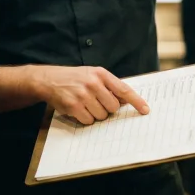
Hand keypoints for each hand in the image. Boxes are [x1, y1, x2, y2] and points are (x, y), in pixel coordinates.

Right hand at [33, 65, 149, 124]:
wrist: (49, 79)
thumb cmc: (74, 78)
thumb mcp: (92, 75)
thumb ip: (109, 85)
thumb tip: (125, 101)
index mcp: (101, 74)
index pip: (123, 89)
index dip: (136, 101)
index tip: (145, 110)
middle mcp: (93, 83)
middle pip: (113, 107)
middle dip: (107, 108)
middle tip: (96, 102)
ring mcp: (83, 95)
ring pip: (101, 115)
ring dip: (95, 114)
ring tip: (85, 104)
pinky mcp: (74, 106)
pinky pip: (89, 120)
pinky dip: (85, 118)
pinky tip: (78, 109)